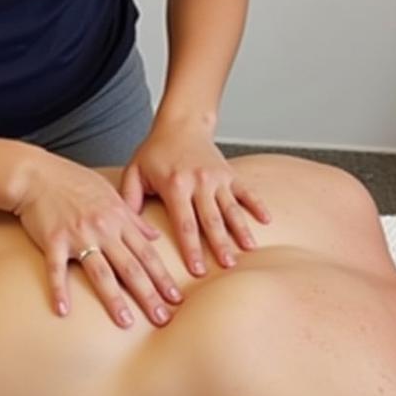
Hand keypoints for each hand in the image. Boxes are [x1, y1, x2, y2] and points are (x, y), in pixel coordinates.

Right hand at [12, 151, 182, 327]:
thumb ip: (133, 216)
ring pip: (101, 272)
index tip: (176, 298)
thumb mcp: (109, 192)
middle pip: (130, 267)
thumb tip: (154, 235)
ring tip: (125, 322)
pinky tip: (62, 310)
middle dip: (148, 295)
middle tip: (162, 319)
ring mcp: (78, 235)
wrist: (36, 173)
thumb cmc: (71, 180)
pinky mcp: (53, 240)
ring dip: (114, 299)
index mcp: (118, 217)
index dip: (162, 277)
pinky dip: (59, 290)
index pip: (146, 253)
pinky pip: (56, 270)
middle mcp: (102, 228)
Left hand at [121, 120, 269, 275]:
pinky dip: (257, 205)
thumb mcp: (135, 171)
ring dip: (240, 230)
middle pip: (212, 220)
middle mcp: (199, 182)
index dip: (191, 248)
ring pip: (231, 208)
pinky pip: (246, 191)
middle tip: (227, 267)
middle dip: (219, 245)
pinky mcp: (230, 173)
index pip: (185, 223)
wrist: (181, 124)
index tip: (198, 271)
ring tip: (249, 250)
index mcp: (175, 185)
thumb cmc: (155, 151)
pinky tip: (266, 221)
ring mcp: (217, 177)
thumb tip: (129, 230)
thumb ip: (129, 198)